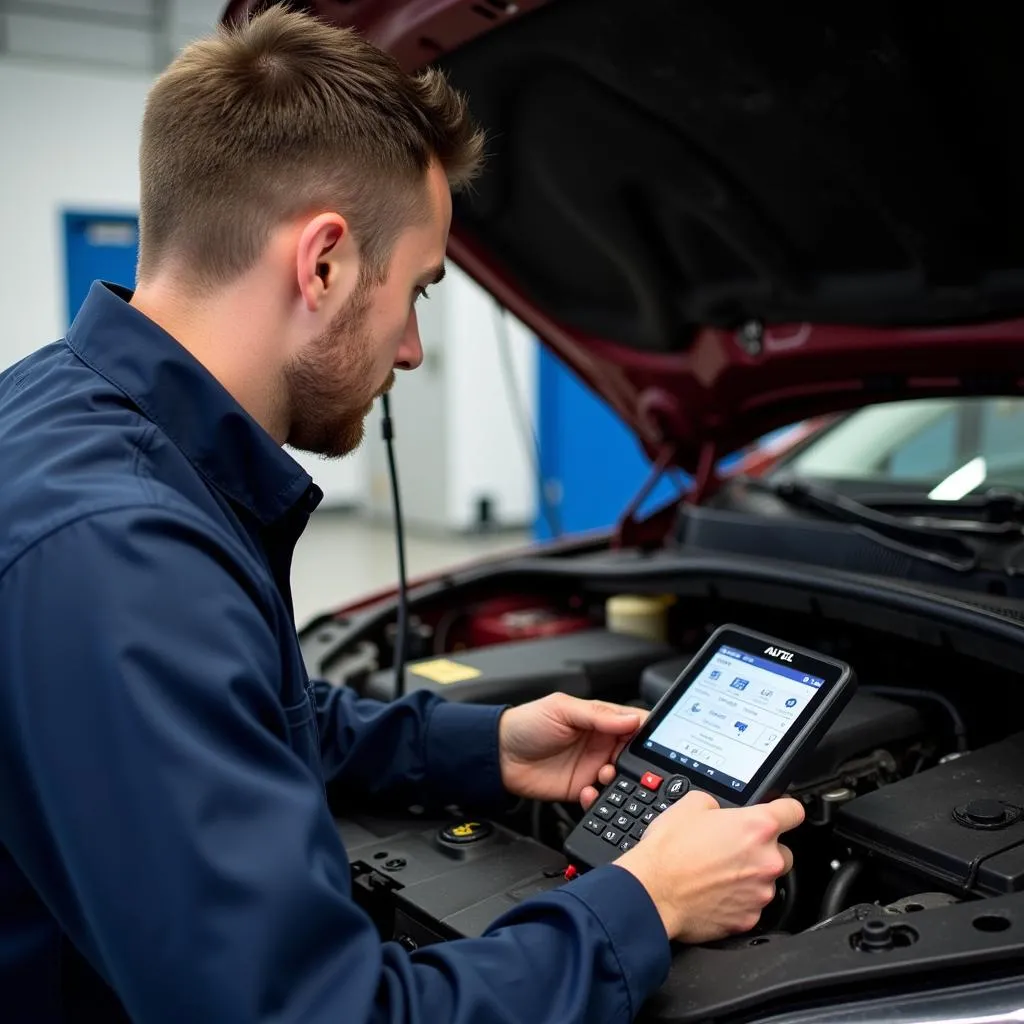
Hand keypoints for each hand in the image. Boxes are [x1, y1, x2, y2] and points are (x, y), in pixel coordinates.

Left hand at [498, 693, 645, 805]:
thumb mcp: (562, 709)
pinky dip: (600, 798)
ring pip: (623, 779)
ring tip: (603, 775)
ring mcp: (592, 768)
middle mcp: (601, 744)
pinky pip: (602, 798)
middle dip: (638, 762)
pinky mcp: (582, 789)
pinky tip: (587, 791)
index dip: (647, 732)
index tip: (654, 742)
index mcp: (601, 720)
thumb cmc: (526, 724)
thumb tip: (632, 719)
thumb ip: (597, 715)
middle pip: (634, 755)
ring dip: (620, 780)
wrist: (499, 755)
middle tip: (627, 763)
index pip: (635, 724)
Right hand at [616, 790, 803, 943]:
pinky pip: (751, 905)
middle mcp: (766, 860)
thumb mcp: (689, 804)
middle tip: (733, 849)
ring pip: (767, 881)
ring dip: (750, 876)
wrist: (652, 892)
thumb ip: (718, 805)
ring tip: (717, 873)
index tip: (780, 814)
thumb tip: (720, 812)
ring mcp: (760, 893)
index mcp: (757, 827)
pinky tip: (714, 893)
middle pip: (783, 851)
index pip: (793, 812)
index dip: (785, 810)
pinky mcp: (749, 919)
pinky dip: (738, 900)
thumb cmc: (668, 851)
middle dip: (763, 850)